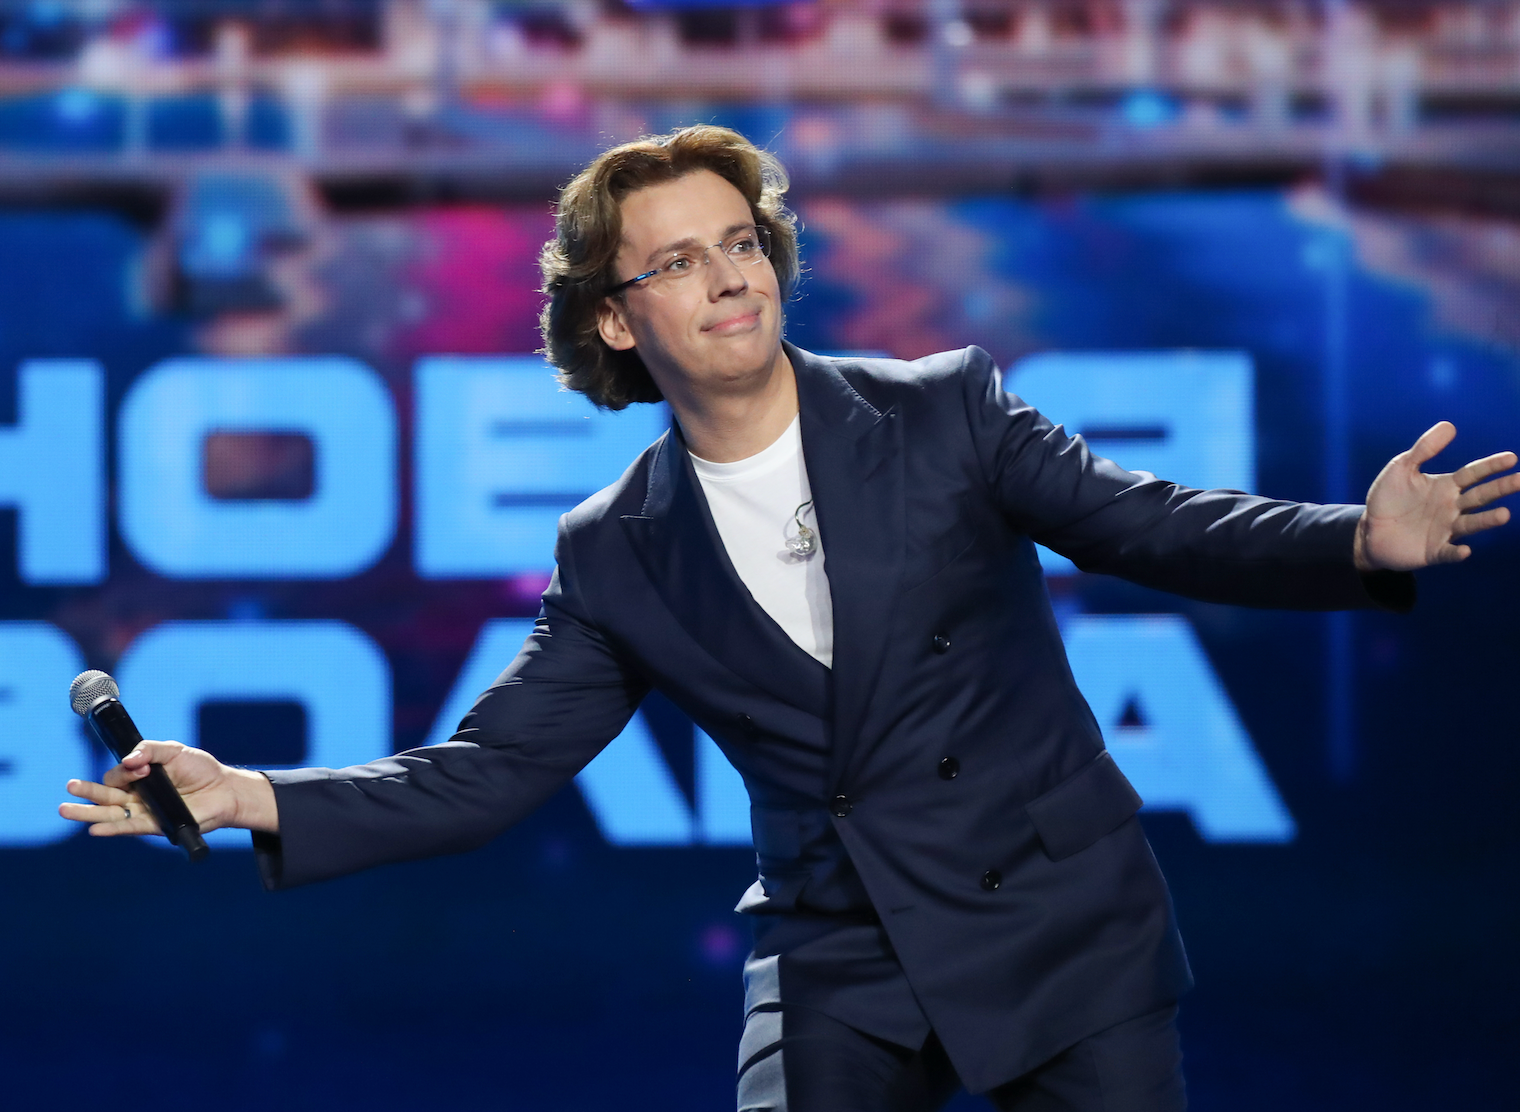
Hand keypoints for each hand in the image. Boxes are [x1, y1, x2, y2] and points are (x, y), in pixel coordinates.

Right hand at [59, 740, 278, 837]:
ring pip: (111, 813)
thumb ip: (149, 750)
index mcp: (141, 777)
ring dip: (89, 812)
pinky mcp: (155, 825)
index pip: (118, 775)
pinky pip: (129, 827)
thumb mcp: (174, 751)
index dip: (122, 771)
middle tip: (70, 787)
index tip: (139, 766)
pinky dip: (112, 828)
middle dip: (87, 792)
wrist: (225, 790)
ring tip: (66, 809)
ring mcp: (145, 811)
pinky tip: (94, 828)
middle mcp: (139, 795)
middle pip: (107, 796)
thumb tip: (129, 760)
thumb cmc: (201, 769)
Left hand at [1355, 422, 1518, 571]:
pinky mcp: (1433, 551)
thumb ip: (1424, 449)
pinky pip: (1448, 552)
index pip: (1473, 474)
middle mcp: (1451, 507)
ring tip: (1504, 515)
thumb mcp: (1401, 468)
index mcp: (1446, 486)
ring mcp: (1444, 530)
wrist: (1368, 530)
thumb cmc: (1388, 498)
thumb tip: (1449, 425)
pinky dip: (1457, 553)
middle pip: (1480, 496)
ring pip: (1470, 524)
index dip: (1491, 466)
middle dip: (1500, 489)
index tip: (1512, 458)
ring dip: (1486, 520)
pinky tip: (1466, 550)